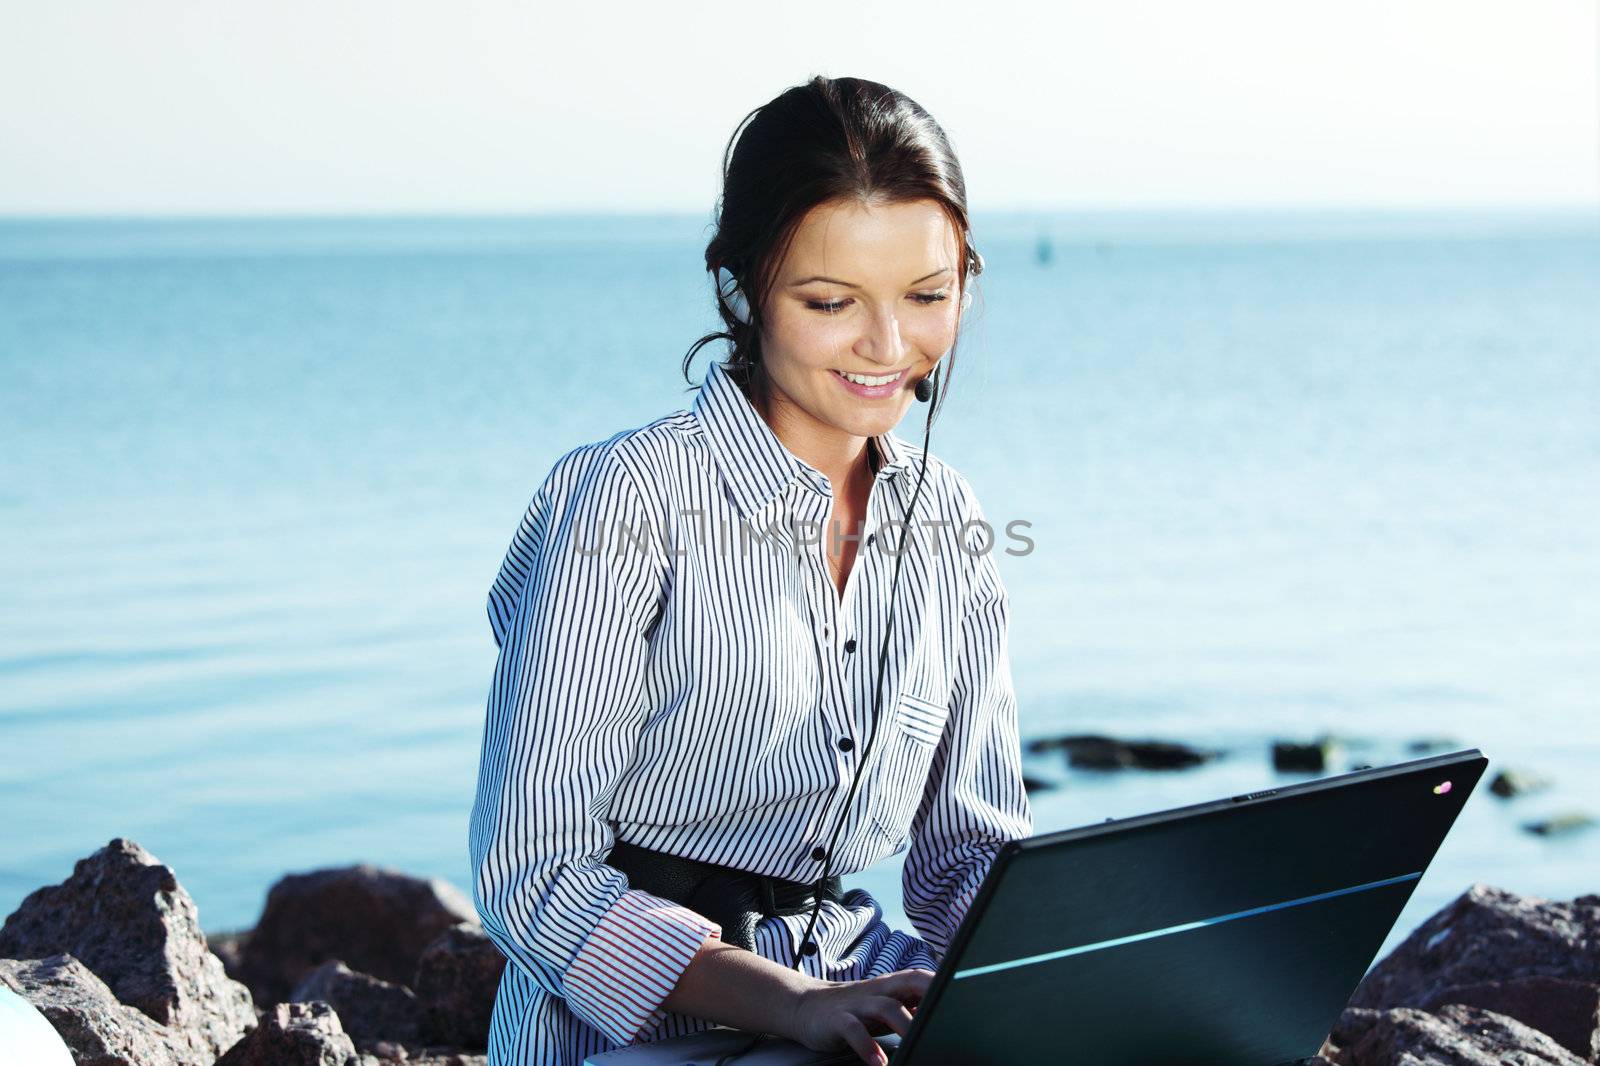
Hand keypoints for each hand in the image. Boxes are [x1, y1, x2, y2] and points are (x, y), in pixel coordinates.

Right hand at [784, 967, 934, 1065]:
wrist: (806, 1007)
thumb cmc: (854, 1010)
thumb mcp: (884, 1006)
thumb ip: (911, 1008)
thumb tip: (944, 1017)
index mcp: (892, 986)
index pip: (923, 978)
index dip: (944, 985)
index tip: (964, 1001)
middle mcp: (878, 990)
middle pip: (910, 982)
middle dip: (932, 994)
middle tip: (948, 1016)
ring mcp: (858, 1003)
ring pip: (887, 1007)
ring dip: (905, 1026)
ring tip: (917, 1046)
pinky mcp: (838, 1019)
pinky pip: (854, 1030)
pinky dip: (867, 1046)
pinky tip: (877, 1062)